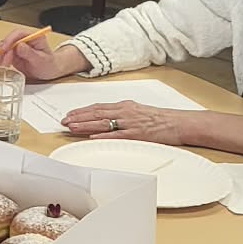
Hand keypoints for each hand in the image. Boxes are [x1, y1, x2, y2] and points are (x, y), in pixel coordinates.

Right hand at [0, 26, 88, 82]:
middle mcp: (24, 40)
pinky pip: (4, 55)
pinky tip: (3, 65)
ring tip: (3, 65)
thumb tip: (19, 46)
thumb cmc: (49, 64)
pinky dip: (1, 60)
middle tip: (3, 61)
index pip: (19, 33)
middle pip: (9, 40)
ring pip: (4, 47)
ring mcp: (18, 47)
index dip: (10, 39)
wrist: (50, 71)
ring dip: (1, 56)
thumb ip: (30, 53)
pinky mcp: (14, 55)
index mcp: (34, 37)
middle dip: (4, 50)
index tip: (5, 48)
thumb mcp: (41, 60)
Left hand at [63, 102, 197, 142]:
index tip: (69, 114)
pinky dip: (103, 136)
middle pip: (96, 113)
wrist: (178, 123)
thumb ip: (122, 113)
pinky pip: (116, 135)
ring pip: (103, 123)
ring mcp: (130, 123)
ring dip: (85, 125)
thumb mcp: (138, 111)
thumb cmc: (160, 119)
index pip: (98, 107)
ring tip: (71, 127)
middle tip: (63, 121)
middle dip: (78, 117)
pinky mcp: (136, 134)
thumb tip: (107, 116)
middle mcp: (125, 112)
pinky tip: (92, 137)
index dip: (82, 111)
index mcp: (125, 106)